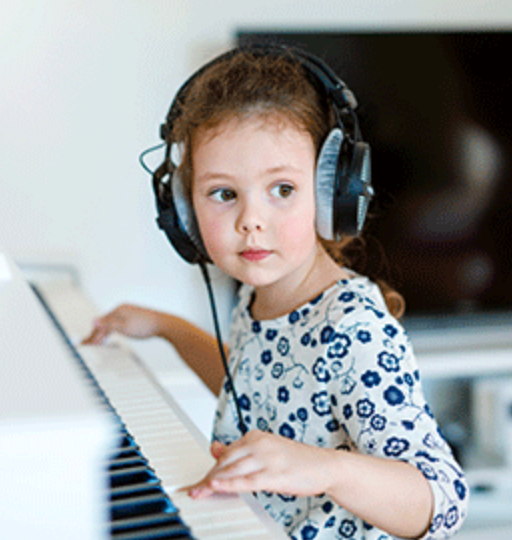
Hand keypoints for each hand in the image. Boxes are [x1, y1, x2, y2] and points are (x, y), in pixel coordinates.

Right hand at [81, 304, 161, 343]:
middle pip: (105, 323)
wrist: (164, 325)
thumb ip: (108, 324)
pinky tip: (112, 336)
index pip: (101, 323)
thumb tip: (94, 320)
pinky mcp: (134, 318)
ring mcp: (129, 313)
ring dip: (104, 333)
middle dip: (97, 334)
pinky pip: (118, 324)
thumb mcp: (124, 327)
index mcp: (119, 310)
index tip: (86, 344)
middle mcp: (123, 310)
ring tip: (98, 342)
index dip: (93, 334)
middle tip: (89, 344)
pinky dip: (112, 331)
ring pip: (111, 324)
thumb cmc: (146, 325)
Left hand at [186, 430, 335, 498]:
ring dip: (213, 483)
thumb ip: (240, 449)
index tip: (198, 480)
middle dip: (208, 477)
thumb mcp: (266, 449)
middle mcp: (260, 444)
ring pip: (232, 471)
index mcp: (256, 436)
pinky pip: (246, 480)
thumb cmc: (295, 460)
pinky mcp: (275, 474)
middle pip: (225, 462)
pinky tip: (217, 487)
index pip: (226, 453)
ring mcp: (267, 458)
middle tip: (194, 490)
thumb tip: (215, 448)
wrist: (324, 465)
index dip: (210, 469)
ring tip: (199, 492)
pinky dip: (229, 484)